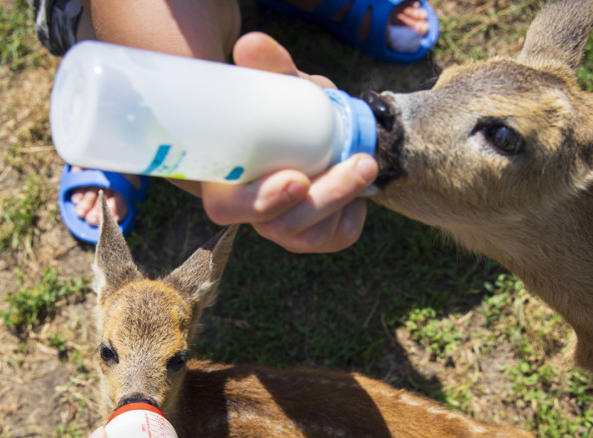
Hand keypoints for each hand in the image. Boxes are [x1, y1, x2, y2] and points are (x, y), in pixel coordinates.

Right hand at [200, 32, 378, 252]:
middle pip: (277, 226)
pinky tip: (359, 183)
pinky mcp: (314, 235)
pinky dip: (354, 211)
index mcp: (226, 181)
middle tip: (358, 164)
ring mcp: (283, 228)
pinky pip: (337, 237)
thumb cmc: (291, 108)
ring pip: (309, 235)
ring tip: (366, 162)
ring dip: (344, 198)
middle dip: (322, 199)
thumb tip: (250, 46)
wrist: (322, 127)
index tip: (296, 178)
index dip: (257, 202)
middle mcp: (252, 212)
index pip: (225, 208)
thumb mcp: (284, 85)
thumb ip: (269, 67)